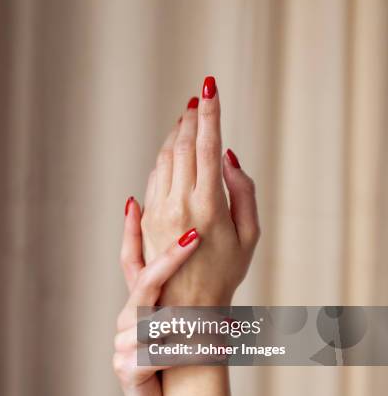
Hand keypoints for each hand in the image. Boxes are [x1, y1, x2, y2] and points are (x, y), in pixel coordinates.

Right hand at [114, 197, 199, 395]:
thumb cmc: (177, 363)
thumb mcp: (181, 324)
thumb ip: (184, 291)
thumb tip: (200, 247)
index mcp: (140, 304)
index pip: (131, 260)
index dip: (131, 232)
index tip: (137, 203)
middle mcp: (128, 319)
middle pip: (143, 282)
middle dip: (169, 259)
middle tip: (195, 237)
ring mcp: (123, 344)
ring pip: (159, 322)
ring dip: (193, 326)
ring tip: (222, 331)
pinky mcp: (127, 370)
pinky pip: (160, 355)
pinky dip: (186, 355)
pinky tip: (206, 357)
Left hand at [141, 76, 259, 305]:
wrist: (187, 308)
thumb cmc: (226, 272)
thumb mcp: (250, 235)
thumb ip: (243, 191)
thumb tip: (227, 155)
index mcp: (209, 206)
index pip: (207, 146)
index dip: (210, 113)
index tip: (209, 86)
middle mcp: (179, 204)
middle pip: (183, 146)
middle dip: (192, 117)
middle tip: (200, 98)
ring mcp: (157, 211)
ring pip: (165, 158)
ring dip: (176, 134)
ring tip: (187, 118)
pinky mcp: (144, 220)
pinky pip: (154, 177)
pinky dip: (165, 158)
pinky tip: (174, 150)